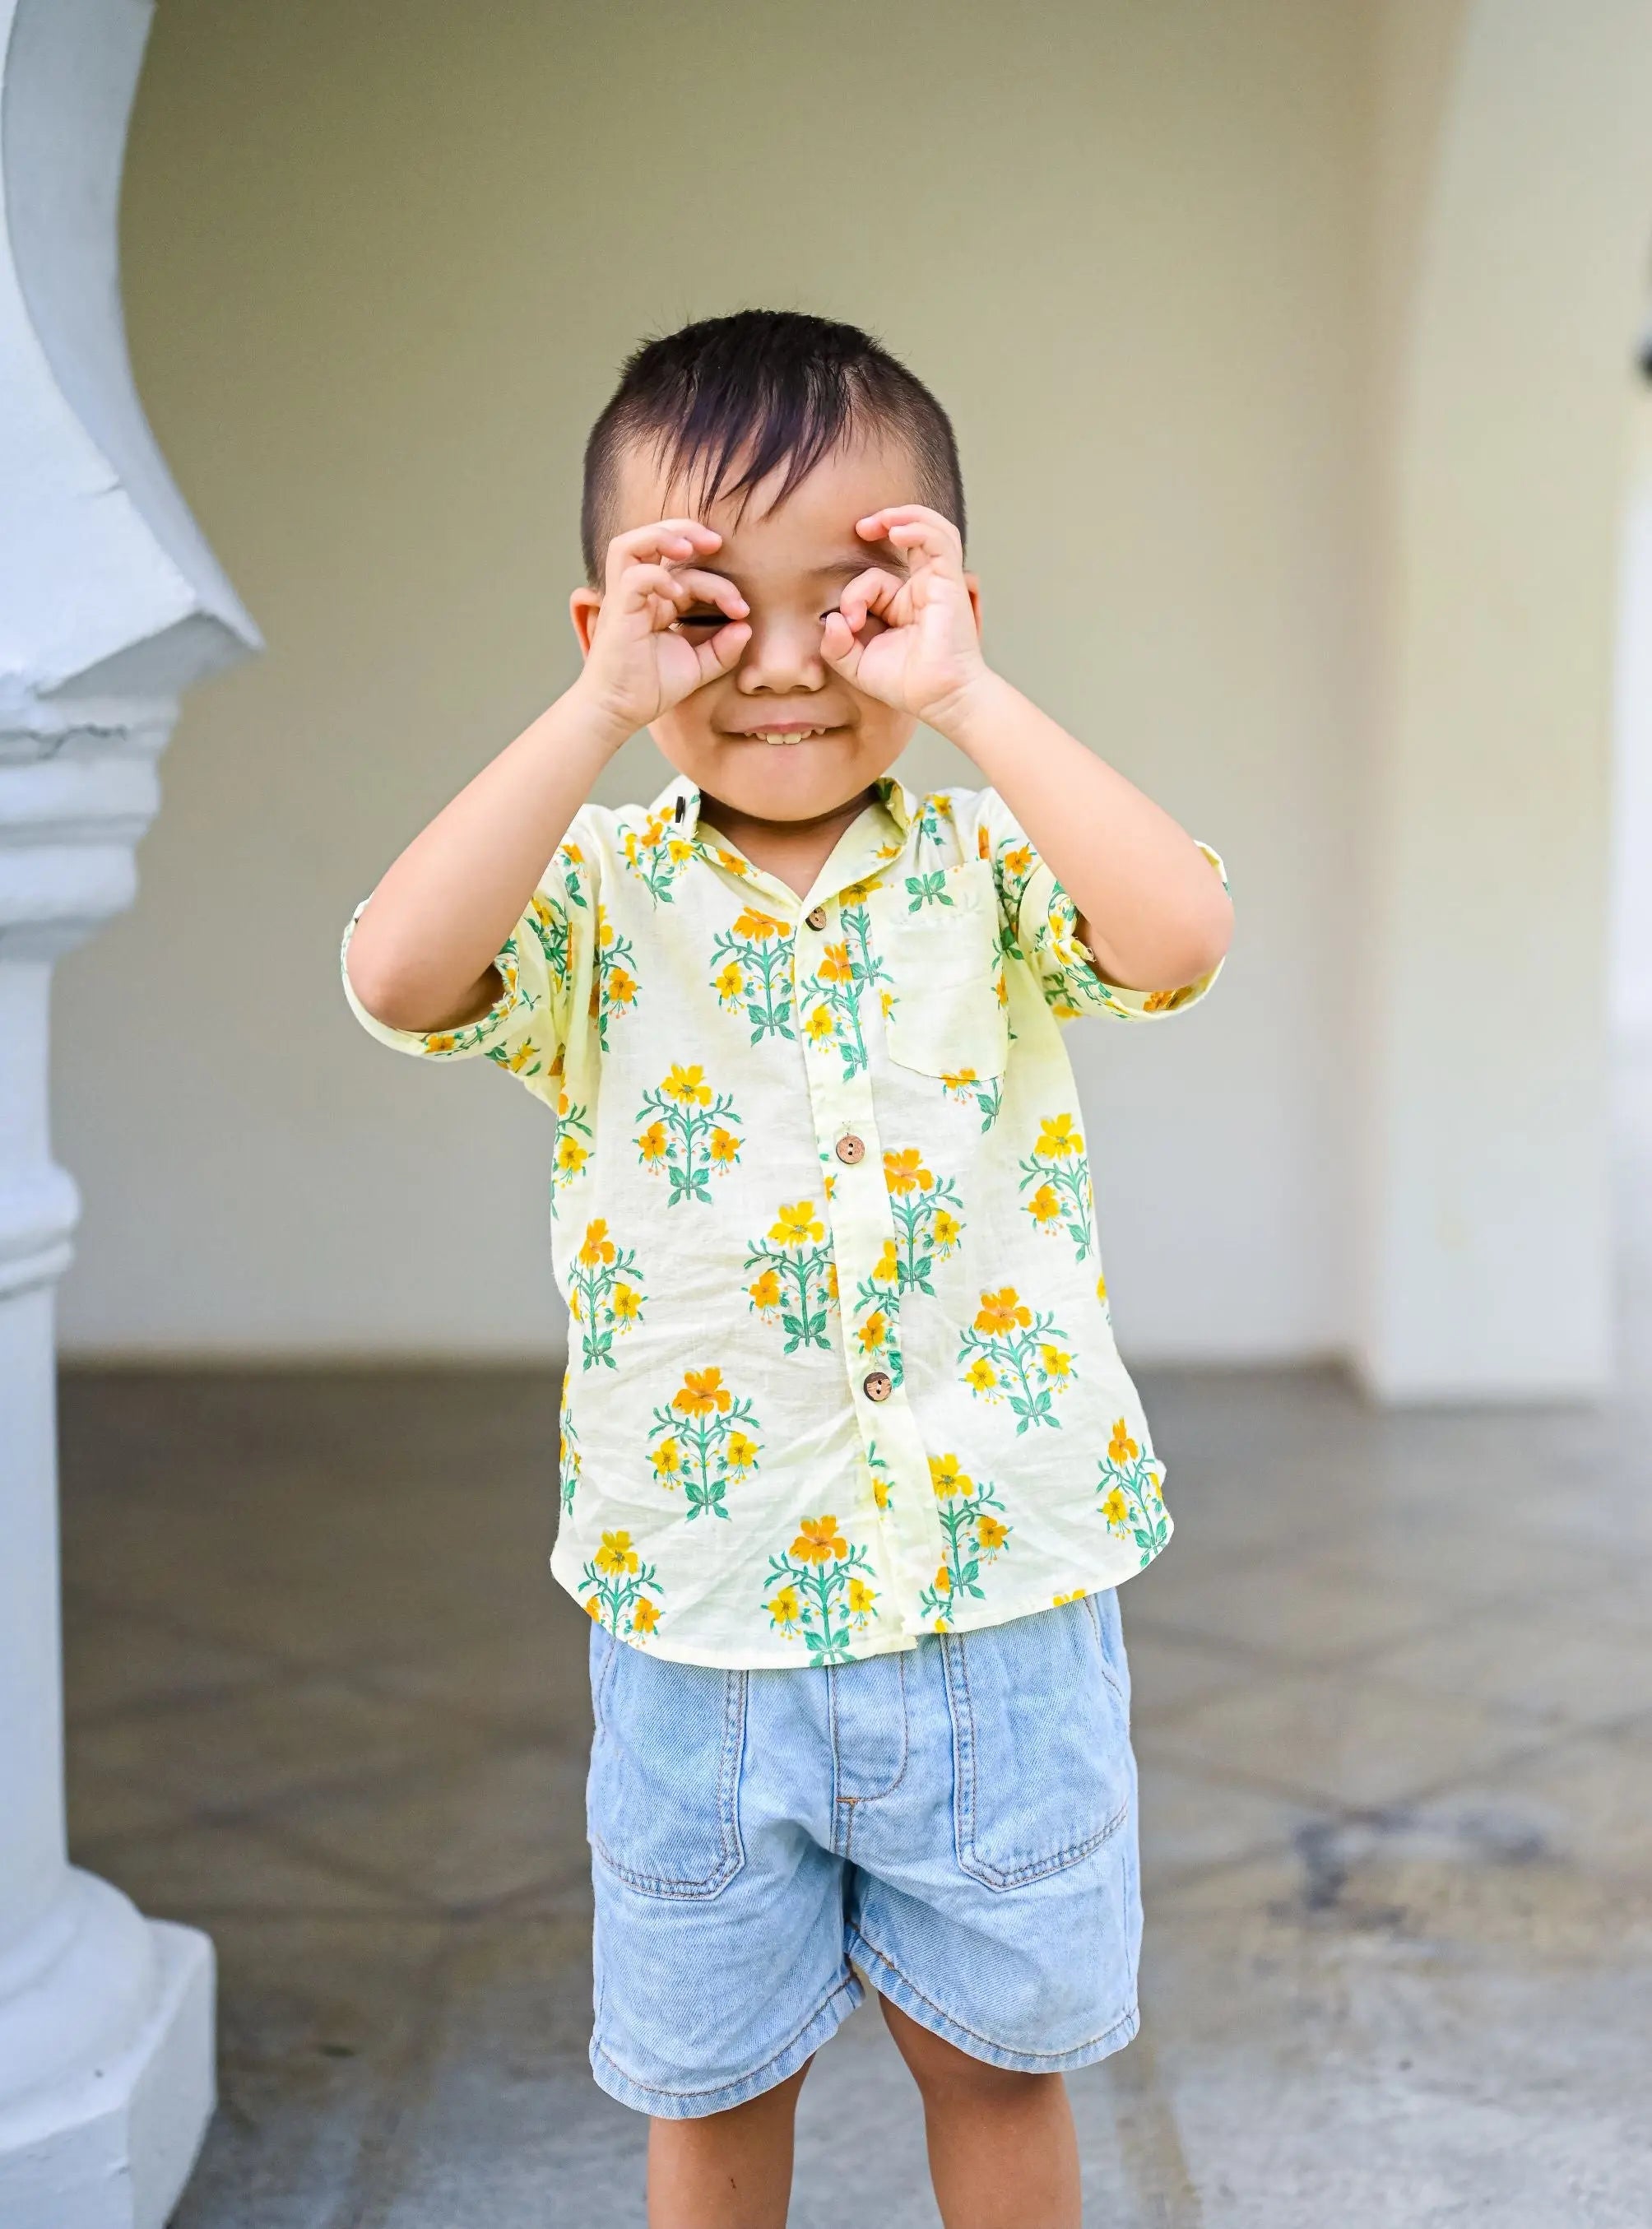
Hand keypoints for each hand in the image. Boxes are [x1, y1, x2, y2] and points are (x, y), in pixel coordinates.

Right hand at [574, 520, 750, 732]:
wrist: (618, 713)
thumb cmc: (650, 690)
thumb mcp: (697, 668)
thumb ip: (722, 648)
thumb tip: (746, 627)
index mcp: (657, 602)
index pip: (687, 572)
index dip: (719, 583)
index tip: (742, 609)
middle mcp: (638, 594)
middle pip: (651, 540)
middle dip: (685, 529)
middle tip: (716, 542)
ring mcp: (624, 600)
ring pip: (630, 545)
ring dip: (662, 536)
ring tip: (691, 546)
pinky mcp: (616, 612)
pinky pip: (633, 577)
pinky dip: (658, 576)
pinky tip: (678, 595)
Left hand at [821, 506, 987, 727]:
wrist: (939, 698)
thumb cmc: (907, 685)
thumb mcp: (857, 665)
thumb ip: (836, 644)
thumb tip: (832, 618)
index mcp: (901, 606)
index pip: (874, 580)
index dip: (854, 594)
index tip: (850, 622)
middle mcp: (921, 590)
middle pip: (903, 544)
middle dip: (884, 524)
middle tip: (861, 527)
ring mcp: (937, 583)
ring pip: (929, 531)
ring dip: (904, 516)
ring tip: (880, 521)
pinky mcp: (949, 581)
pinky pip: (938, 541)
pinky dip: (919, 527)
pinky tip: (897, 530)